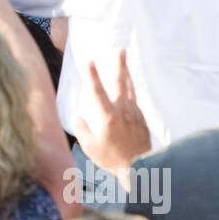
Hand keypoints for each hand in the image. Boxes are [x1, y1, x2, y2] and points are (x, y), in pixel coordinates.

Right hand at [72, 50, 150, 182]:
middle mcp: (123, 111)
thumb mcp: (89, 146)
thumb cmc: (111, 158)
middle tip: (121, 51)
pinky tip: (127, 88)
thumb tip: (77, 116)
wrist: (139, 168)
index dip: (92, 76)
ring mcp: (134, 114)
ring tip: (125, 62)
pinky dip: (130, 90)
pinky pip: (134, 100)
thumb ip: (81, 128)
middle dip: (119, 65)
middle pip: (120, 83)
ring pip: (130, 89)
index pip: (98, 91)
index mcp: (108, 116)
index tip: (89, 61)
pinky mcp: (142, 119)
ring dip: (126, 74)